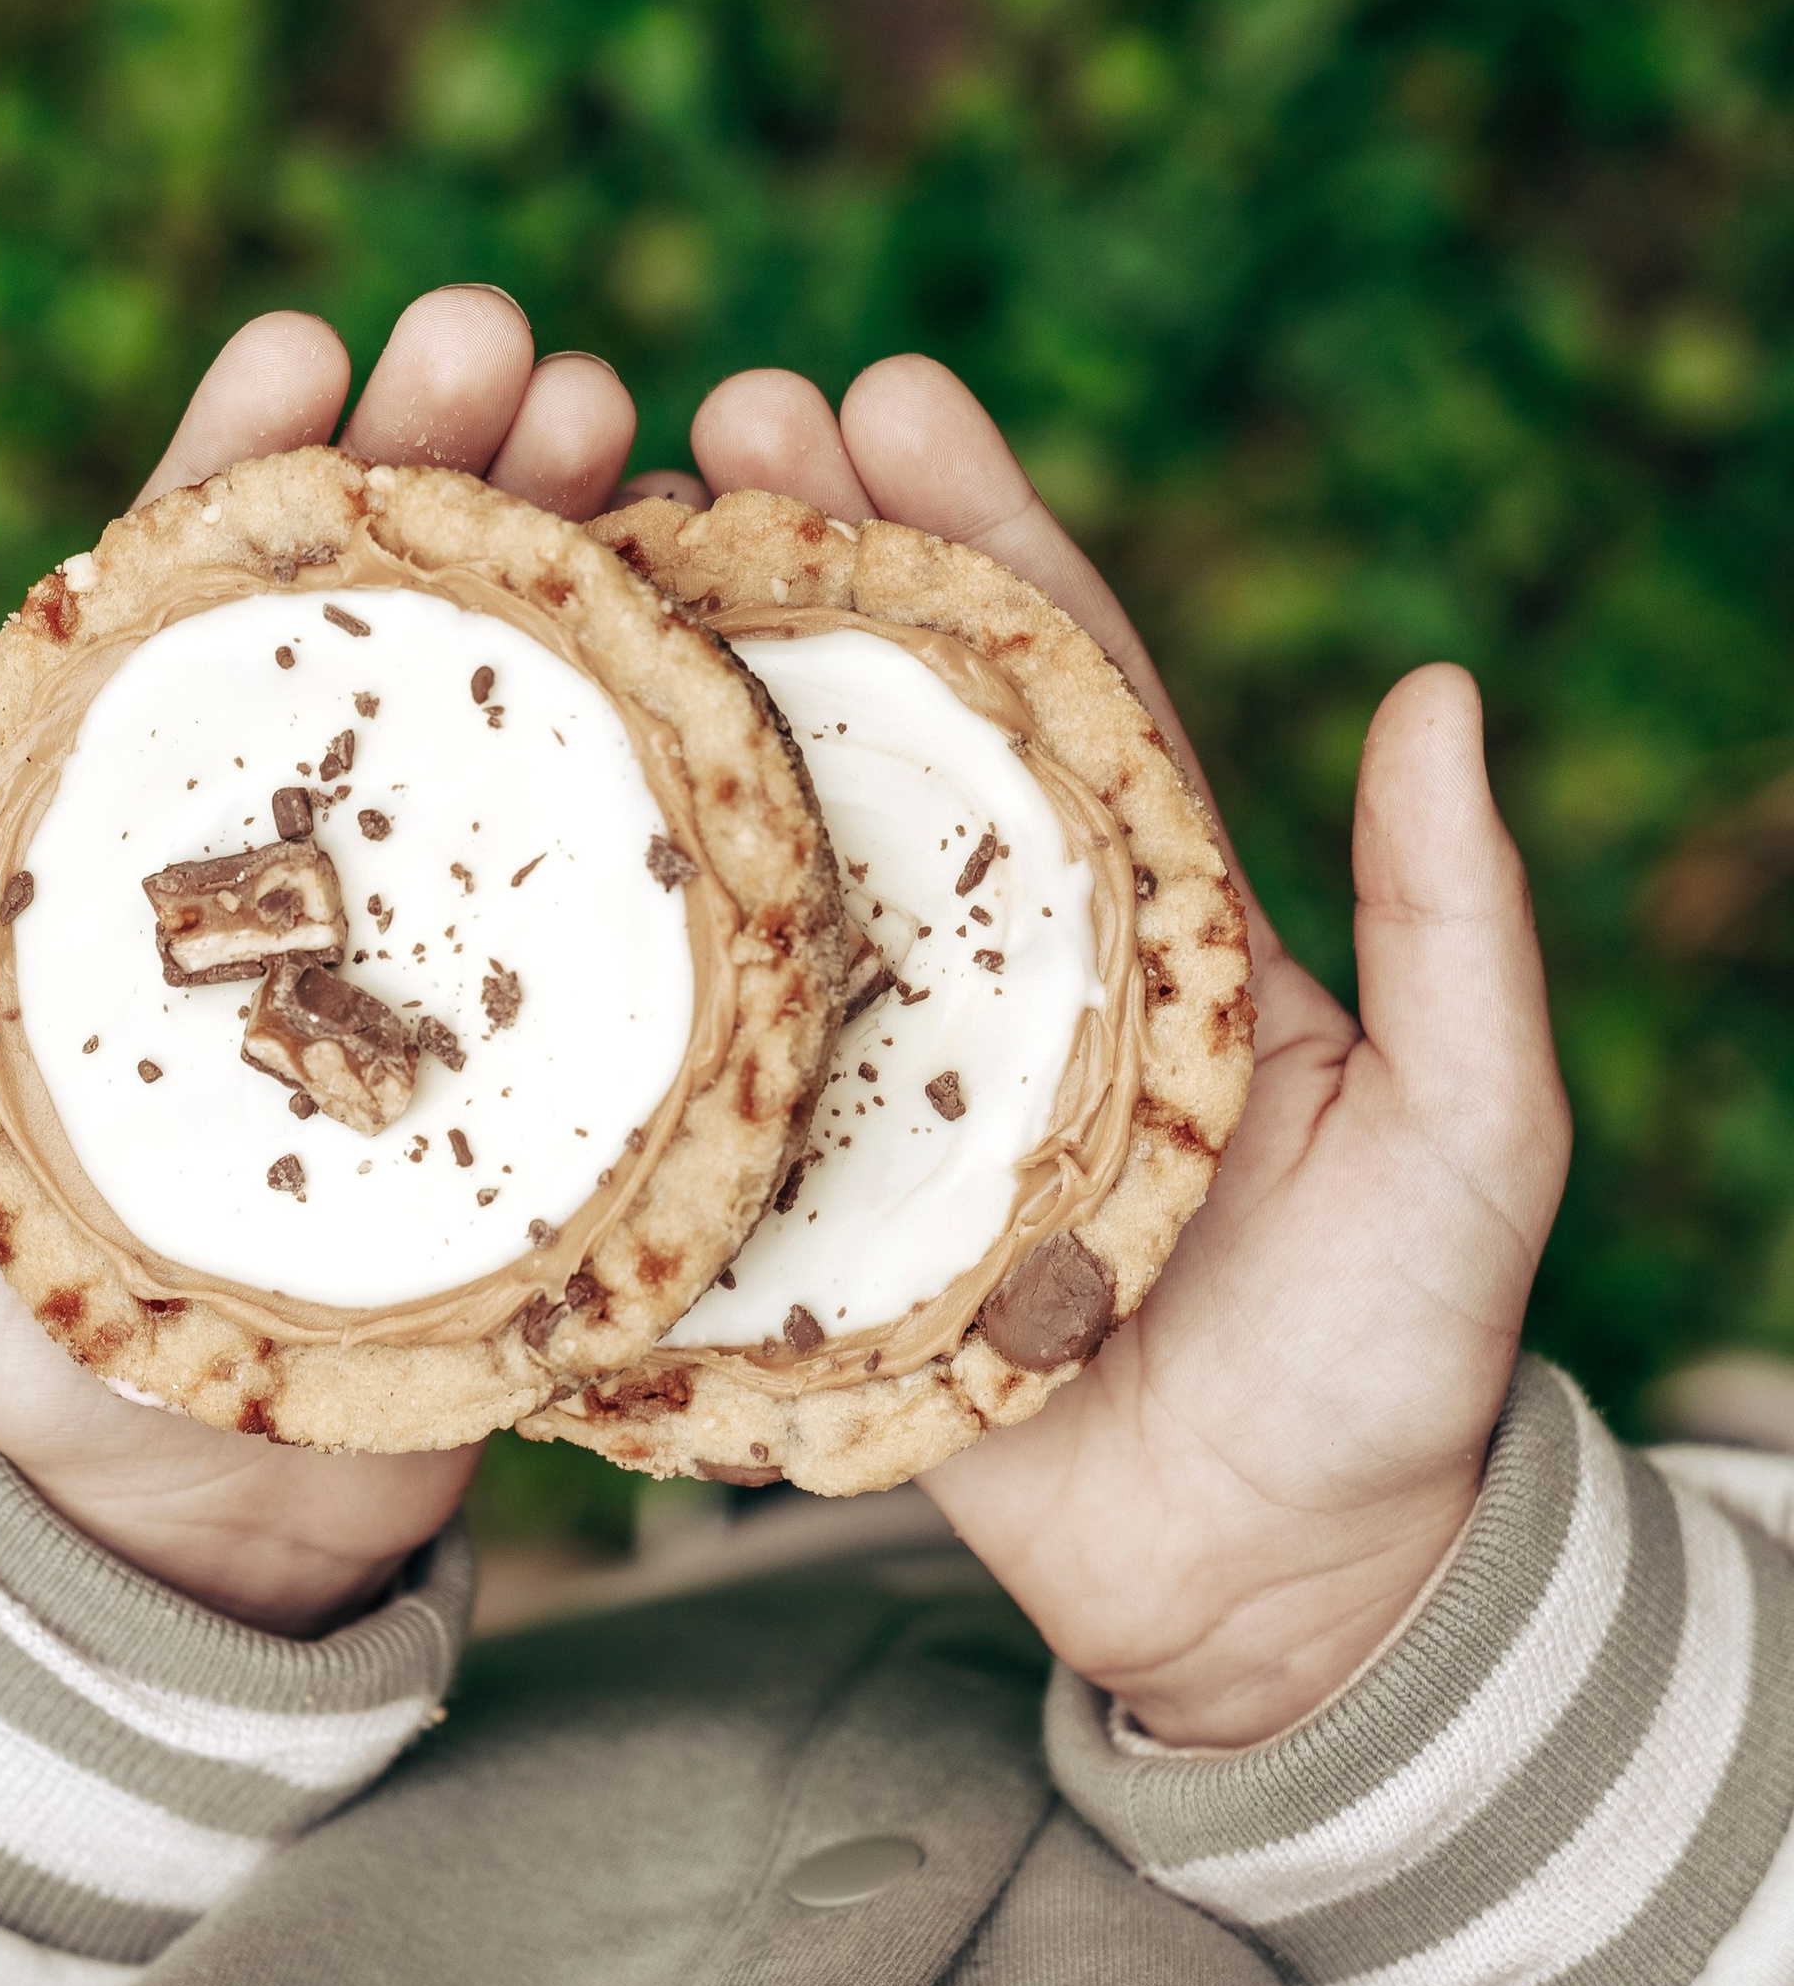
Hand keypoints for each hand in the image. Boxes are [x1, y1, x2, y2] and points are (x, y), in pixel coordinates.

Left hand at [0, 289, 642, 1633]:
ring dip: (577, 550)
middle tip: (521, 354)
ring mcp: (437, 943)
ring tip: (639, 431)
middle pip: (367, 620)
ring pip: (509, 705)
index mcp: (134, 853)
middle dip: (442, 460)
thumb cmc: (22, 1344)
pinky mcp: (554, 1045)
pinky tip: (728, 625)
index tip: (302, 349)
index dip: (237, 474)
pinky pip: (623, 872)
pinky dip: (678, 738)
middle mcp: (301, 865)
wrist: (208, 1530)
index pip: (178, 620)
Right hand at [689, 358, 1570, 1745]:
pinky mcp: (806, 1223)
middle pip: (881, 735)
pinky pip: (699, 1095)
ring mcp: (888, 1091)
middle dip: (792, 570)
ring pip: (767, 879)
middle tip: (687, 425)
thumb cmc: (1397, 1356)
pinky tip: (514, 883)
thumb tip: (1446, 690)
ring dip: (677, 729)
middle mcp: (1003, 972)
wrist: (1282, 1589)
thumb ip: (1452, 925)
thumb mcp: (1472, 1130)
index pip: (1061, 680)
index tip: (881, 396)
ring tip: (572, 581)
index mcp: (1155, 914)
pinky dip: (613, 1002)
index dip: (973, 533)